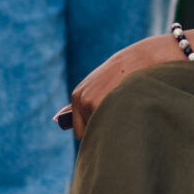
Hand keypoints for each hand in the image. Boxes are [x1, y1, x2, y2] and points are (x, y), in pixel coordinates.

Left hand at [66, 34, 182, 138]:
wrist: (138, 60)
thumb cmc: (116, 75)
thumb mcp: (93, 86)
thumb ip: (76, 104)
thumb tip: (55, 118)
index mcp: (77, 96)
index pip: (79, 132)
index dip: (94, 129)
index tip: (106, 120)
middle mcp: (82, 101)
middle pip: (89, 134)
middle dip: (102, 130)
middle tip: (116, 115)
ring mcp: (95, 104)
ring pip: (102, 131)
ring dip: (112, 126)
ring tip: (123, 107)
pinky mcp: (109, 105)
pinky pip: (113, 127)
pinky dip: (121, 123)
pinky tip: (128, 107)